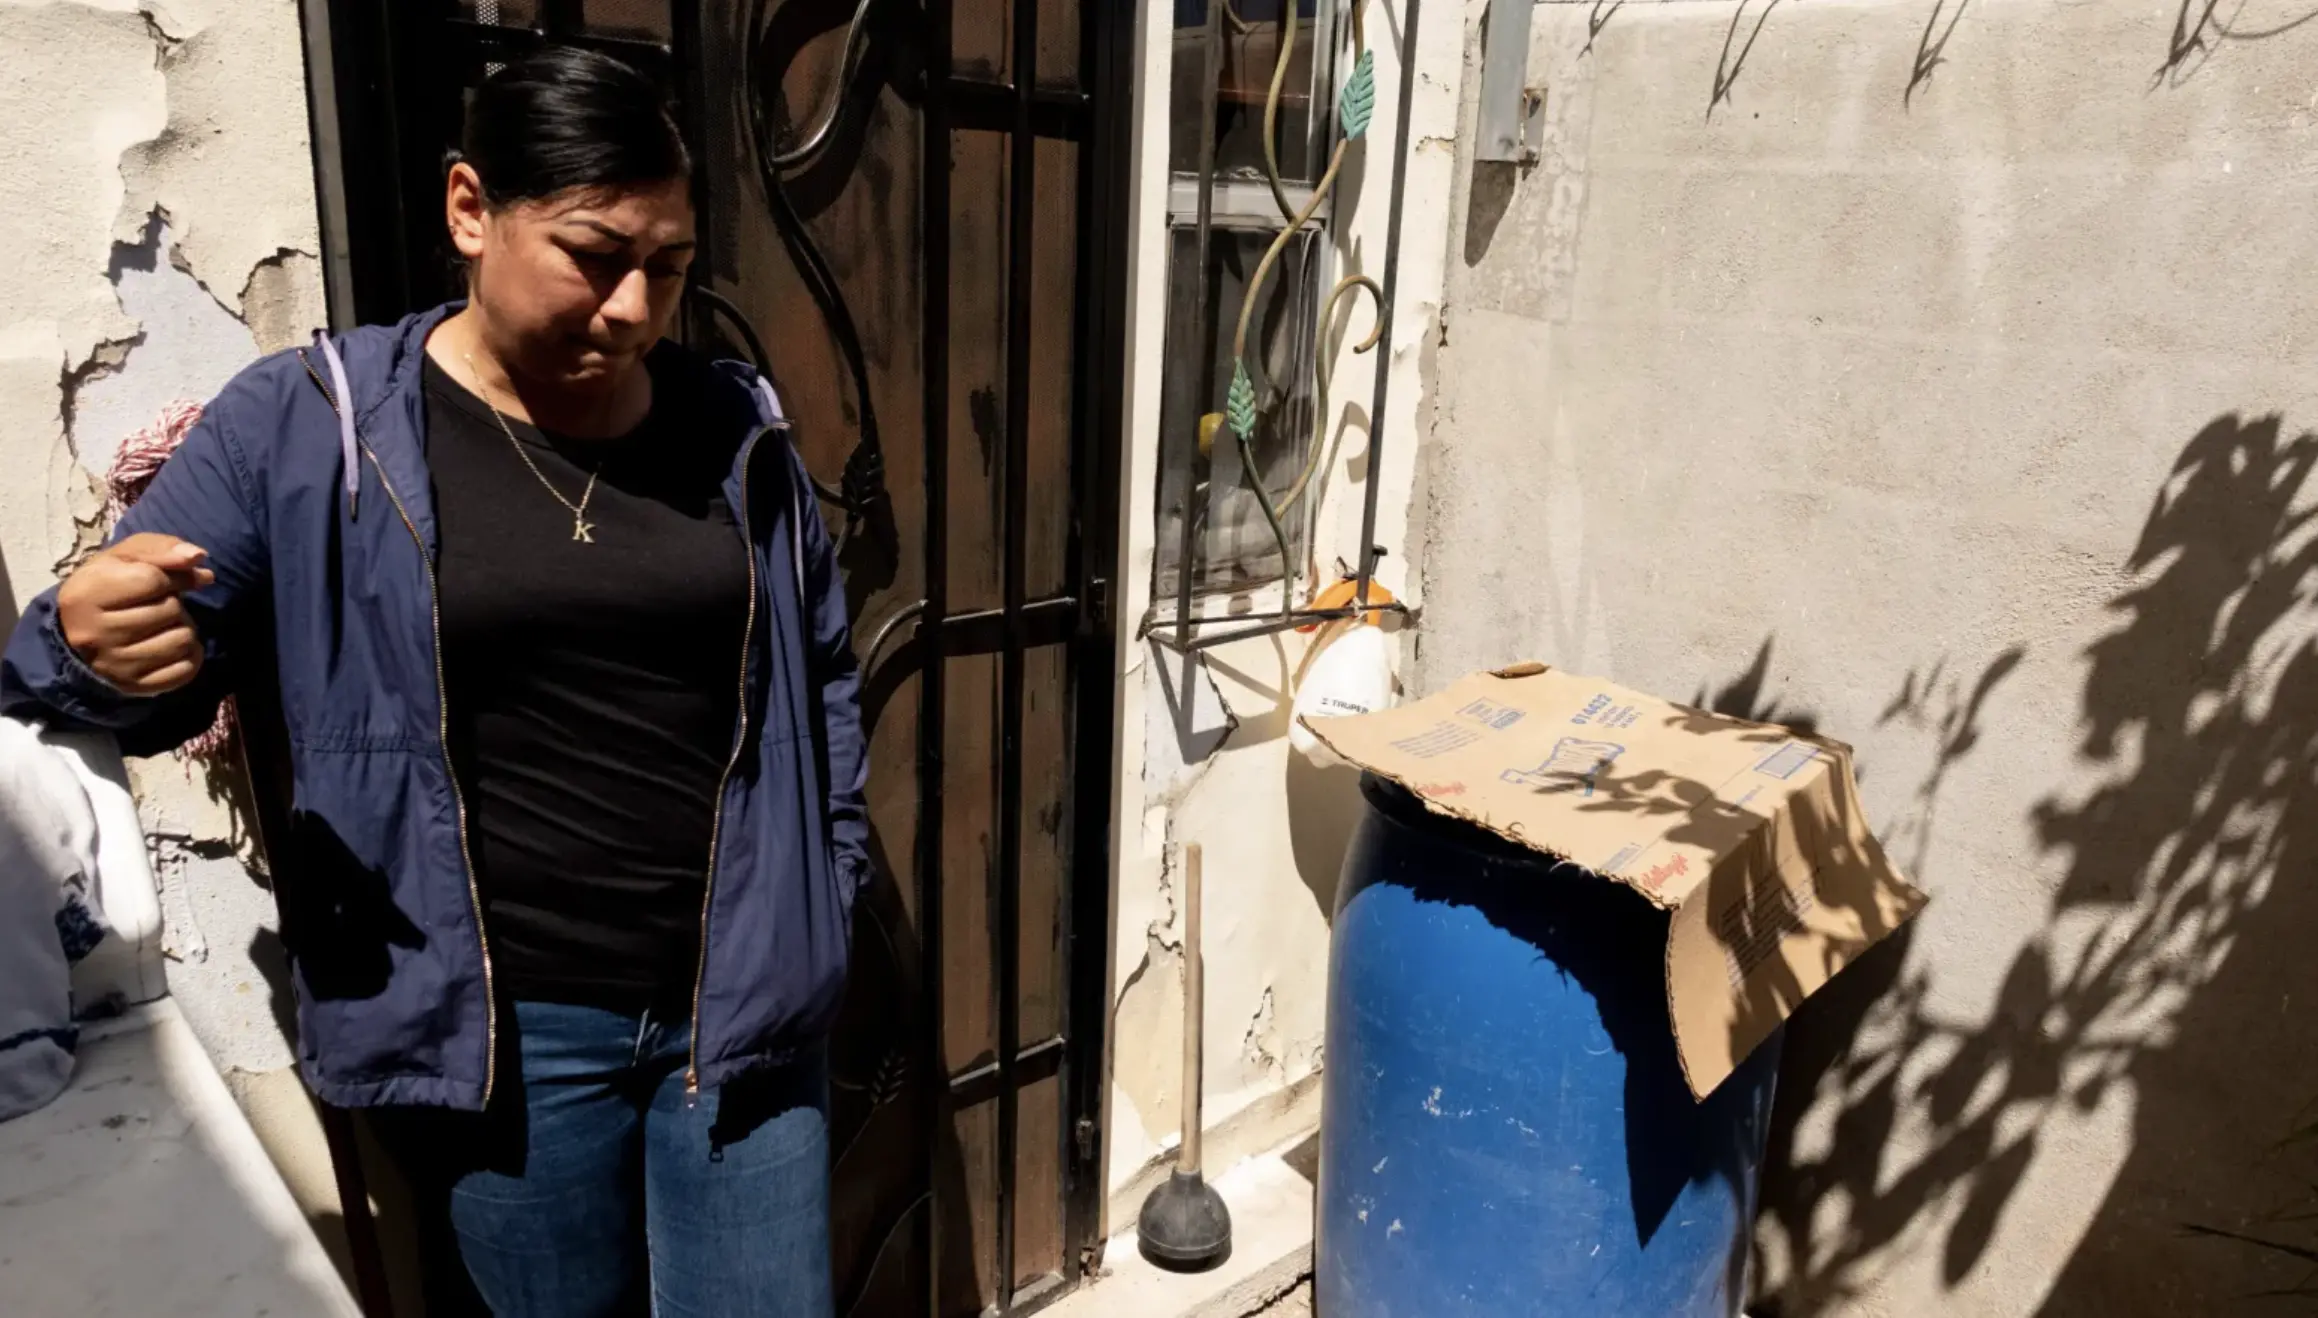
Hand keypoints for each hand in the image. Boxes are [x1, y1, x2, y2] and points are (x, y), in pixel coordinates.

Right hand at [56, 533, 216, 695]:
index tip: (161, 581)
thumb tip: (198, 557)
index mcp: (86, 595)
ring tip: (162, 626)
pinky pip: (187, 670)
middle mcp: (95, 634)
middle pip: (171, 611)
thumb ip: (162, 550)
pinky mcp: (134, 687)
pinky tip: (170, 647)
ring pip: (183, 640)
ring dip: (183, 629)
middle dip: (173, 603)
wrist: (83, 631)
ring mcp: (114, 665)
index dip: (169, 577)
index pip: (153, 580)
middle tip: (155, 606)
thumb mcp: (126, 557)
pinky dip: (189, 655)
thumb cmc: (110, 586)